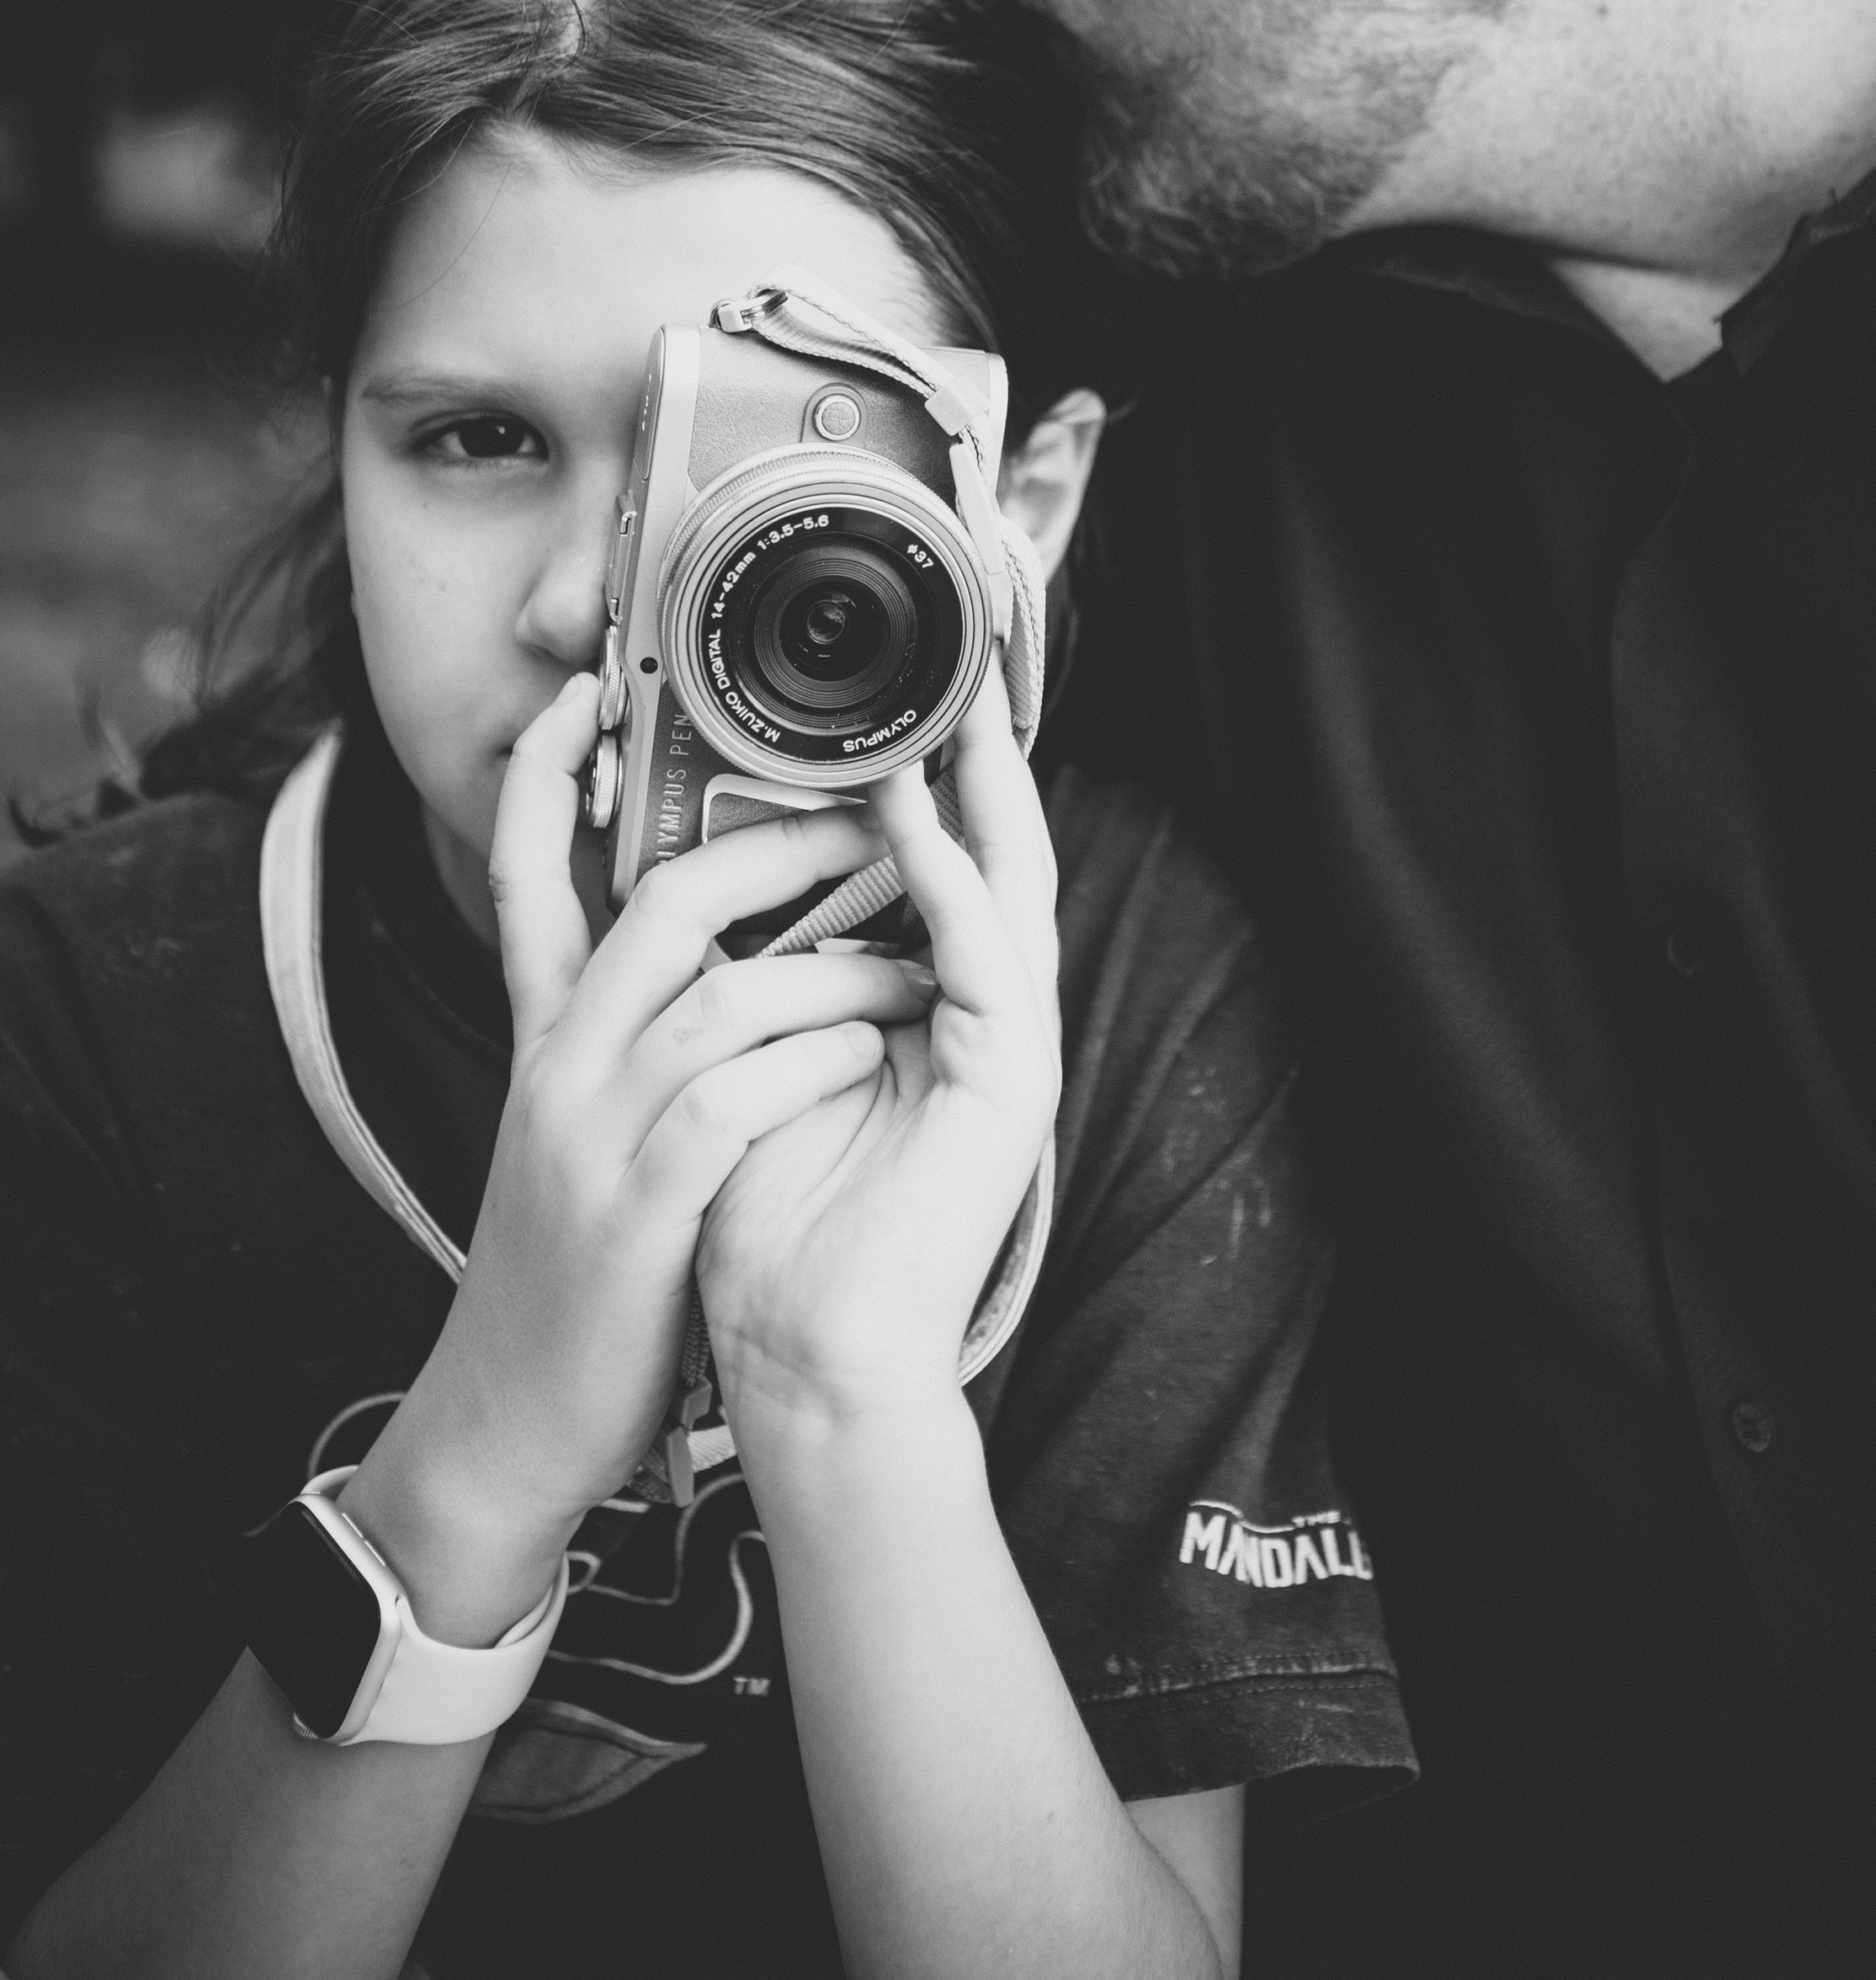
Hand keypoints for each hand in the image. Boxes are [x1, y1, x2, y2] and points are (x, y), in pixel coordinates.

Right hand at [344, 674, 931, 1636]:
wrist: (508, 1418)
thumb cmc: (574, 1267)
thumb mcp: (568, 1129)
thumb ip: (618, 1038)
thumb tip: (704, 960)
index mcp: (543, 1036)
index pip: (524, 871)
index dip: (543, 777)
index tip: (578, 696)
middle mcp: (561, 1063)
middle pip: (659, 901)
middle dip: (776, 849)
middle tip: (869, 825)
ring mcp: (596, 1133)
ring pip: (724, 992)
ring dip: (837, 968)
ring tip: (914, 967)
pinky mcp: (640, 1208)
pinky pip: (738, 1099)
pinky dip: (816, 1065)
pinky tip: (870, 1060)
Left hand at [695, 661, 1061, 1457]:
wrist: (804, 1362)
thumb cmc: (766, 1231)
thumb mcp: (747, 1069)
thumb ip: (752, 984)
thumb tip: (701, 888)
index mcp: (919, 1017)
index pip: (937, 875)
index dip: (927, 790)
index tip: (896, 711)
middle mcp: (974, 1022)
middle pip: (992, 862)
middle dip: (980, 768)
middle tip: (955, 676)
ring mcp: (1005, 1052)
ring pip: (1004, 892)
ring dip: (976, 801)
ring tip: (946, 717)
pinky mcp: (1011, 1087)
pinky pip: (981, 959)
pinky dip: (951, 885)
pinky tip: (919, 826)